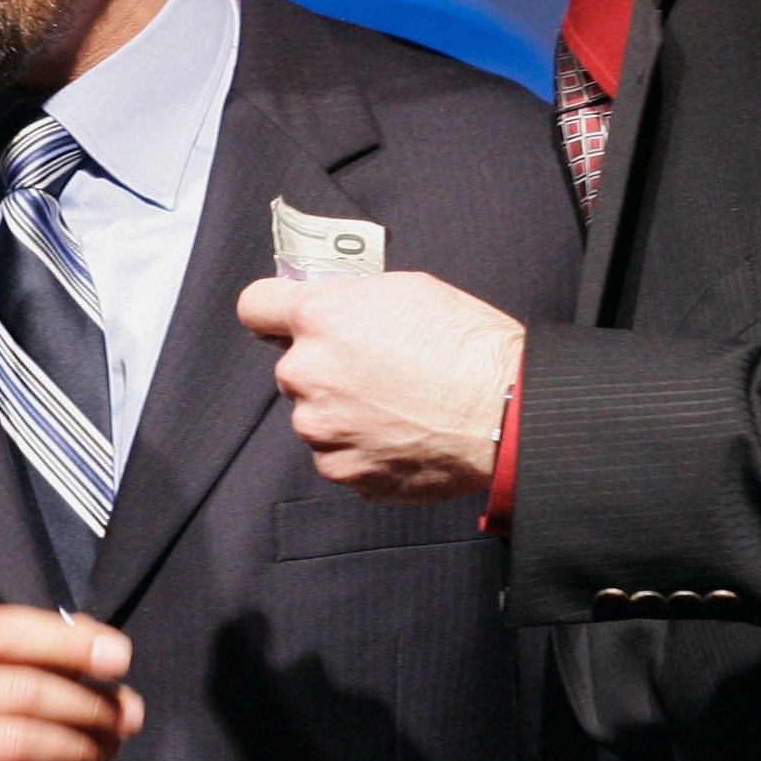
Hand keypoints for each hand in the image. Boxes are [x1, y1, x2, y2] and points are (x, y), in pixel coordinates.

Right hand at [0, 606, 142, 760]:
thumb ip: (7, 659)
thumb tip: (103, 661)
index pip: (8, 631)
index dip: (72, 642)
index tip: (120, 657)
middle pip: (27, 692)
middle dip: (91, 705)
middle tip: (126, 719)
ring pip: (25, 743)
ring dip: (82, 750)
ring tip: (106, 752)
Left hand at [236, 272, 524, 502]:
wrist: (506, 410)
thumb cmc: (467, 344)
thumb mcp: (406, 290)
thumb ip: (350, 301)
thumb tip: (330, 311)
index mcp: (319, 318)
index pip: (255, 306)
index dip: (272, 313)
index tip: (283, 322)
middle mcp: (307, 373)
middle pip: (293, 368)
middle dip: (325, 369)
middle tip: (376, 371)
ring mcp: (322, 428)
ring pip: (316, 417)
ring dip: (343, 413)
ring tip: (398, 408)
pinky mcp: (343, 470)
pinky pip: (338, 455)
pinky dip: (362, 448)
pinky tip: (402, 436)